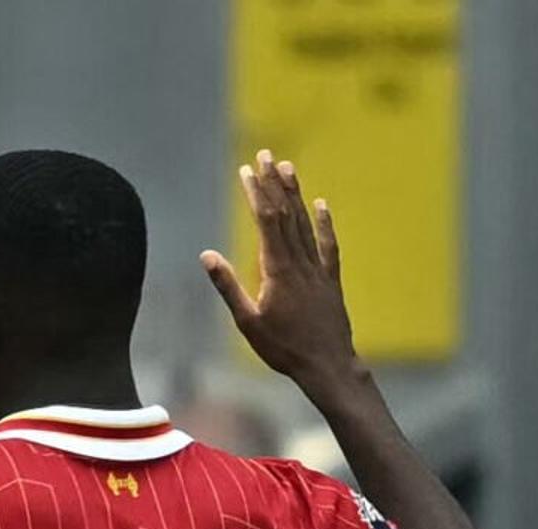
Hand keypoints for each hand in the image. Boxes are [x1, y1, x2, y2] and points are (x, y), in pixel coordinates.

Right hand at [206, 152, 359, 392]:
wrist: (327, 364)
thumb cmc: (283, 348)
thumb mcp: (247, 322)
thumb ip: (228, 286)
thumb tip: (207, 255)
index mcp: (276, 269)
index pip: (265, 220)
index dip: (256, 192)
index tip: (248, 169)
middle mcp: (299, 261)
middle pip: (285, 213)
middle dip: (274, 183)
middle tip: (266, 154)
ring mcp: (317, 268)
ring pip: (304, 223)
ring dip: (295, 194)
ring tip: (288, 167)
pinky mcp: (330, 279)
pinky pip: (327, 244)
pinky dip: (323, 223)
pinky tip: (321, 204)